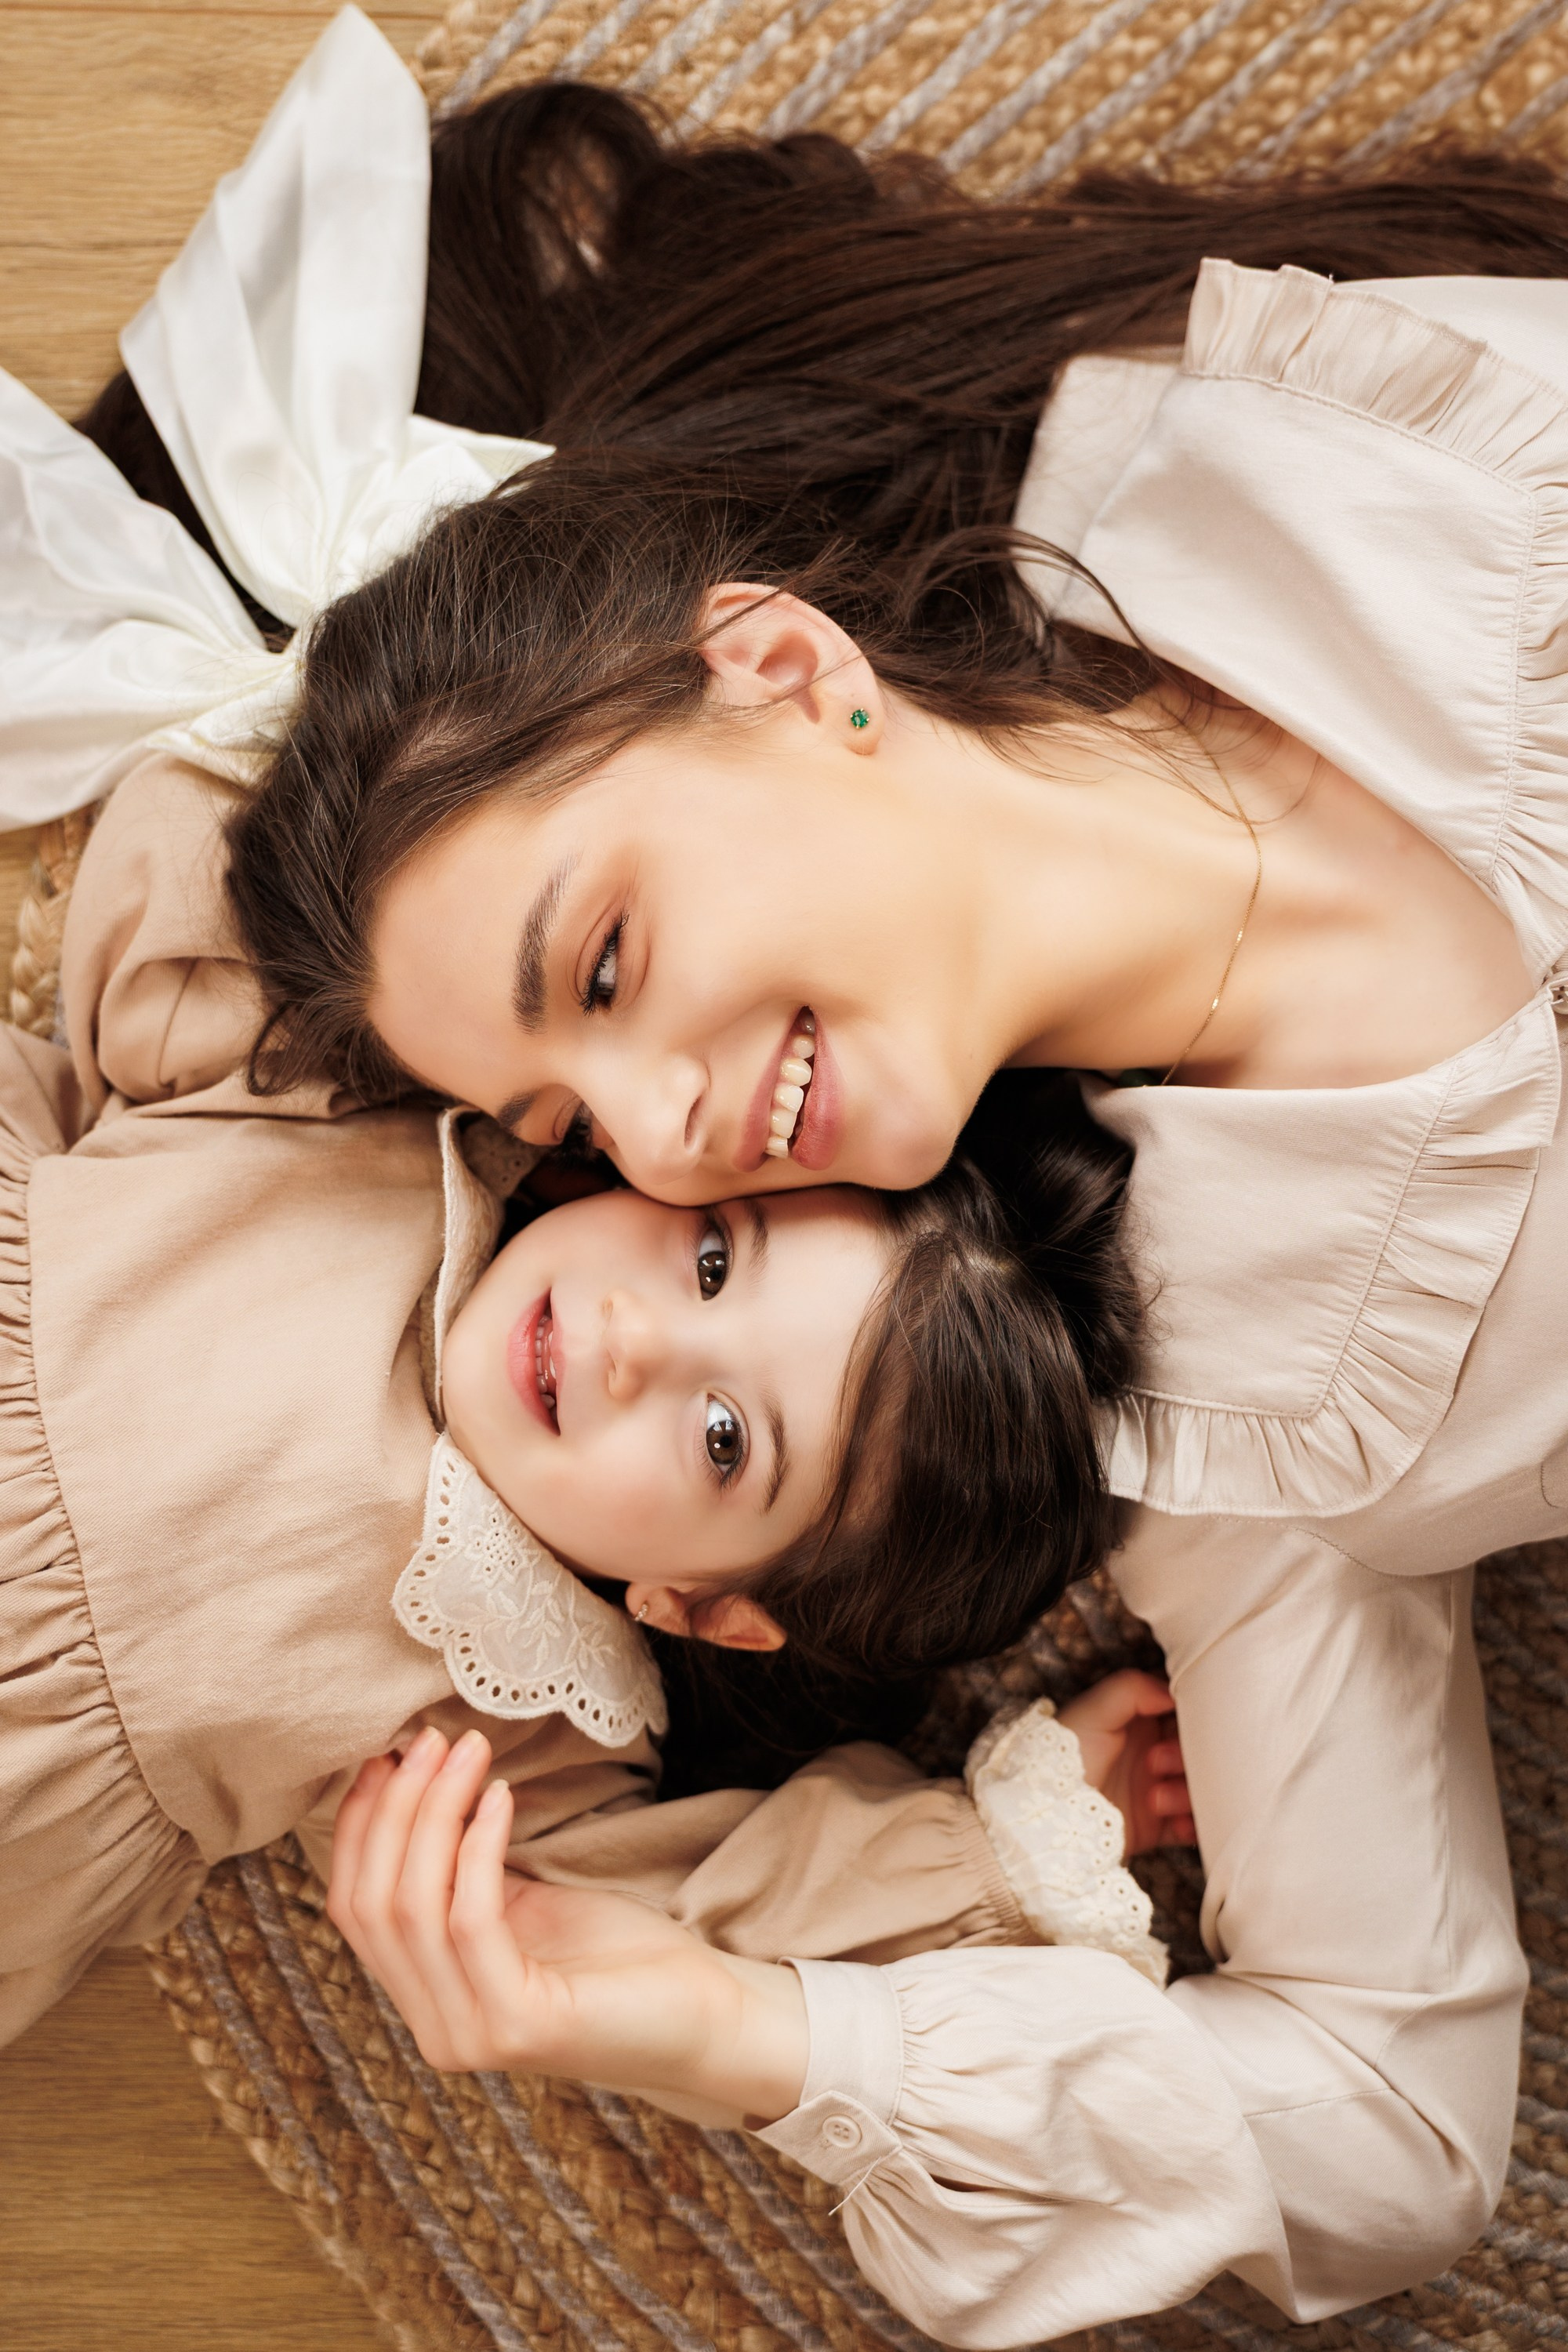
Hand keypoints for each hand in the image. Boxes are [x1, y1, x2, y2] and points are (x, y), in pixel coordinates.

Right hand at [327, 1727, 809, 2123]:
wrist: (702, 2015)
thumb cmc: (615, 1953)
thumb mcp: (523, 1905)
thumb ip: (463, 1874)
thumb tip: (418, 1784)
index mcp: (427, 1999)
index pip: (354, 1908)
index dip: (359, 1825)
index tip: (383, 1754)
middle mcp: (435, 2030)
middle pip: (374, 1903)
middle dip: (396, 1808)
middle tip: (429, 1738)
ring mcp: (471, 2034)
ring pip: (414, 1907)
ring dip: (435, 1812)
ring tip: (468, 1750)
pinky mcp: (518, 2025)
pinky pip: (473, 1919)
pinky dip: (479, 1847)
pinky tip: (504, 1795)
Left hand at [1058, 1670, 1194, 1854]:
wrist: (1049, 1815)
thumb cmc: (1065, 1757)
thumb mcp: (1093, 1710)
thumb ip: (1132, 1689)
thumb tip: (1173, 1691)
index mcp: (1140, 1721)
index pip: (1183, 1711)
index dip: (1193, 1715)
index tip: (1193, 1721)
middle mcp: (1154, 1753)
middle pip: (1199, 1750)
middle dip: (1187, 1756)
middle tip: (1157, 1762)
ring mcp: (1159, 1789)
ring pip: (1200, 1787)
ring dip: (1187, 1792)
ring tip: (1155, 1799)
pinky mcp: (1160, 1825)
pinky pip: (1195, 1824)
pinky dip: (1196, 1824)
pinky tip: (1177, 1822)